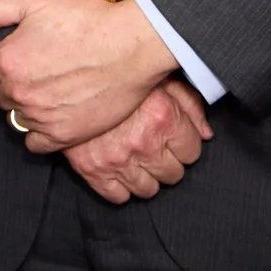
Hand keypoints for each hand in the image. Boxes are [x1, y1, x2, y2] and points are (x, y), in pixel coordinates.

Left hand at [0, 0, 177, 148]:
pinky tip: (53, 116)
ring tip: (47, 93)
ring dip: (25, 109)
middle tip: (35, 74)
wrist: (131, 45)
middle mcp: (19, 92)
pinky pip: (35, 144)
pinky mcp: (64, 135)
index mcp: (6, 61)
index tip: (8, 65)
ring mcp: (41, 116)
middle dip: (9, 87)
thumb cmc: (85, 20)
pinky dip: (39, 133)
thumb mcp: (34, 1)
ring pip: (16, 120)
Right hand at [57, 81, 211, 202]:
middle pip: (173, 174)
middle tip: (151, 144)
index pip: (192, 151)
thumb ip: (189, 104)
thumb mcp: (158, 78)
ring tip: (134, 156)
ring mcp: (116, 160)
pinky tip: (117, 167)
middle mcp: (143, 142)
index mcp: (162, 117)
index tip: (171, 135)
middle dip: (166, 160)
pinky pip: (118, 197)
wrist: (63, 74)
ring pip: (148, 190)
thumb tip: (206, 133)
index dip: (182, 143)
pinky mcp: (91, 170)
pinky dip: (119, 186)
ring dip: (144, 175)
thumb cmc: (115, 73)